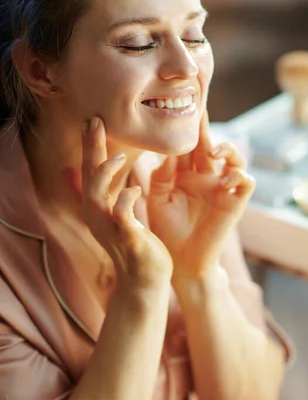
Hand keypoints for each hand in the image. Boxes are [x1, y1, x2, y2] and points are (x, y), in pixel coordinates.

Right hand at [64, 117, 172, 288]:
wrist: (144, 281)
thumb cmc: (131, 245)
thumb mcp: (110, 216)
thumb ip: (93, 195)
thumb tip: (71, 172)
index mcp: (98, 207)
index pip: (89, 170)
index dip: (90, 145)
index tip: (92, 118)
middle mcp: (97, 216)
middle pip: (89, 177)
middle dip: (91, 149)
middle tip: (95, 121)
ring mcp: (109, 228)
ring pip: (98, 196)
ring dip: (105, 174)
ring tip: (118, 156)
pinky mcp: (127, 239)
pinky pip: (121, 217)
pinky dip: (125, 201)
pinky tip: (134, 189)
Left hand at [147, 111, 254, 281]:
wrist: (180, 260)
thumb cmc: (166, 229)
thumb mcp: (157, 199)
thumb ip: (161, 175)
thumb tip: (169, 152)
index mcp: (185, 174)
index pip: (188, 145)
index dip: (189, 128)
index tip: (185, 106)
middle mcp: (205, 177)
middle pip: (210, 145)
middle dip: (207, 128)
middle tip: (201, 111)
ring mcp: (221, 189)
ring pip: (235, 159)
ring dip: (228, 150)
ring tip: (214, 152)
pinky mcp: (234, 203)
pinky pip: (245, 183)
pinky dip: (240, 176)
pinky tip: (227, 178)